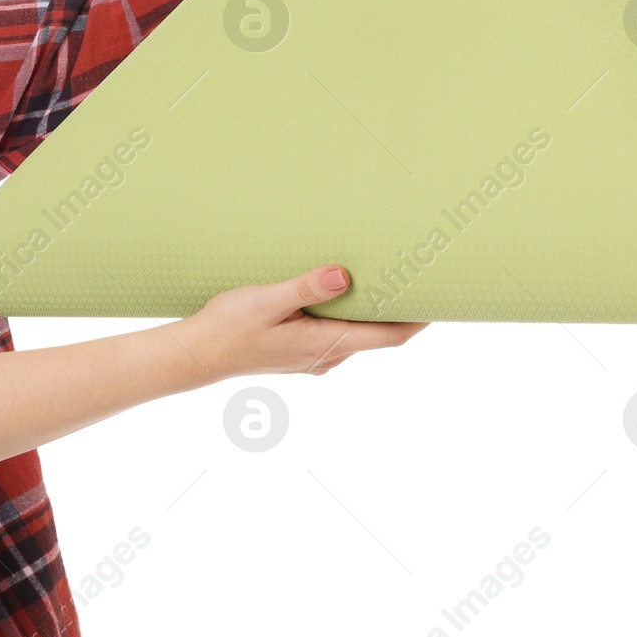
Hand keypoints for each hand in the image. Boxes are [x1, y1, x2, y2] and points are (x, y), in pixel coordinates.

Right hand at [183, 264, 426, 380]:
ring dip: (371, 316)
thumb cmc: (228, 328)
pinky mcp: (298, 356)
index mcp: (326, 344)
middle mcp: (326, 357)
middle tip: (414, 280)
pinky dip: (348, 320)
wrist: (196, 356)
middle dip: (398, 312)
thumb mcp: (266, 300)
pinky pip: (336, 339)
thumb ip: (306, 287)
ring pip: (357, 337)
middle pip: (378, 337)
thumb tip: (344, 275)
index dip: (419, 320)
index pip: (389, 336)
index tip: (440, 298)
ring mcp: (313, 360)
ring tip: (380, 283)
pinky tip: (337, 300)